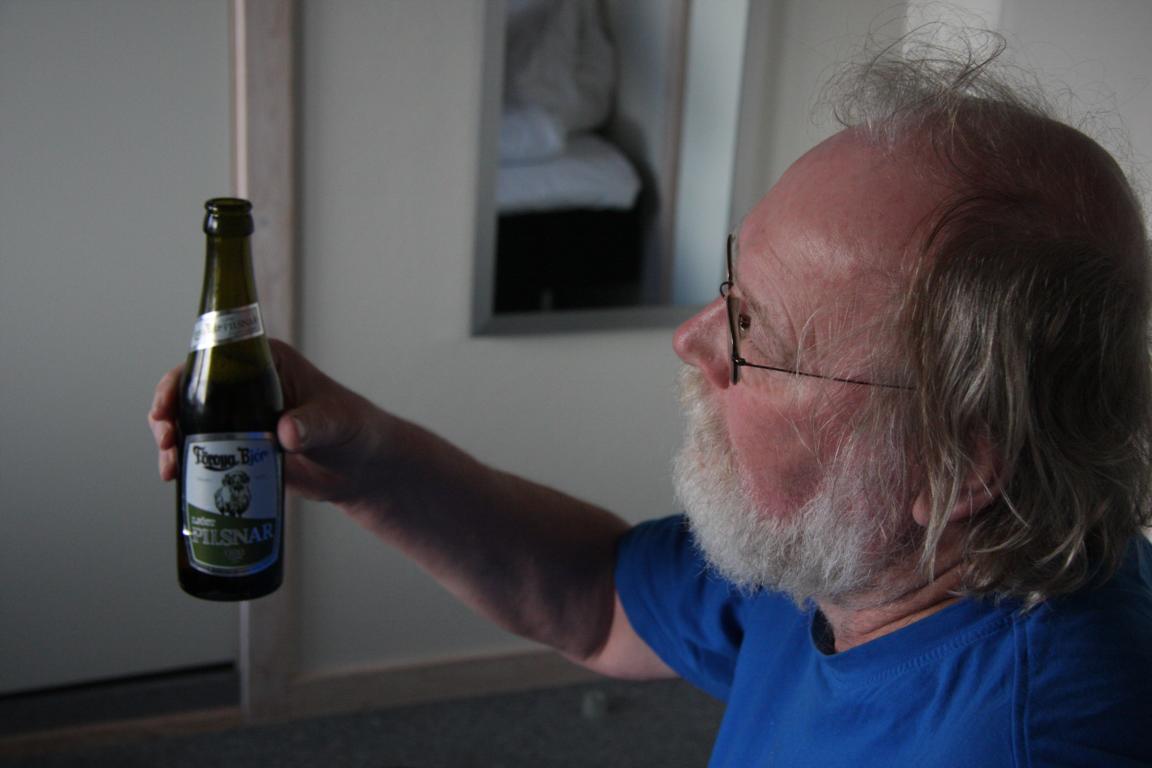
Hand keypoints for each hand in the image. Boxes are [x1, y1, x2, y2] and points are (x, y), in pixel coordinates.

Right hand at [148, 340, 393, 505]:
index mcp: (266, 361)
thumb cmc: (356, 430)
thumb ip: (314, 425)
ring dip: (172, 443)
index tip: (167, 405)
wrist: (362, 469)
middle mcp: (245, 385)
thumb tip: (285, 432)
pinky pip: (203, 451)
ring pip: (190, 422)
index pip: (212, 358)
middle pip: (190, 391)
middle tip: (167, 442)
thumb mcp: (337, 422)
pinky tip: (177, 481)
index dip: (181, 378)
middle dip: (167, 414)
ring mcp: (239, 417)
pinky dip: (186, 463)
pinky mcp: (238, 448)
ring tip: (171, 469)